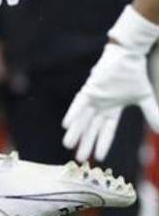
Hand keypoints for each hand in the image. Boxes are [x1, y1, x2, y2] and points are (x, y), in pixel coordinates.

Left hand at [63, 43, 158, 160]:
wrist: (129, 56)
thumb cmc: (133, 75)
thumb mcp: (143, 98)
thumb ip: (151, 113)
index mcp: (112, 110)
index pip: (106, 131)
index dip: (102, 144)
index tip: (99, 158)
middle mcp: (100, 106)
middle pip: (92, 129)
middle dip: (86, 143)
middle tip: (80, 159)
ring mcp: (93, 98)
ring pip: (82, 119)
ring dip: (76, 132)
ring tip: (68, 145)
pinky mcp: (89, 89)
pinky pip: (79, 104)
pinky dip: (73, 113)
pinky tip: (66, 125)